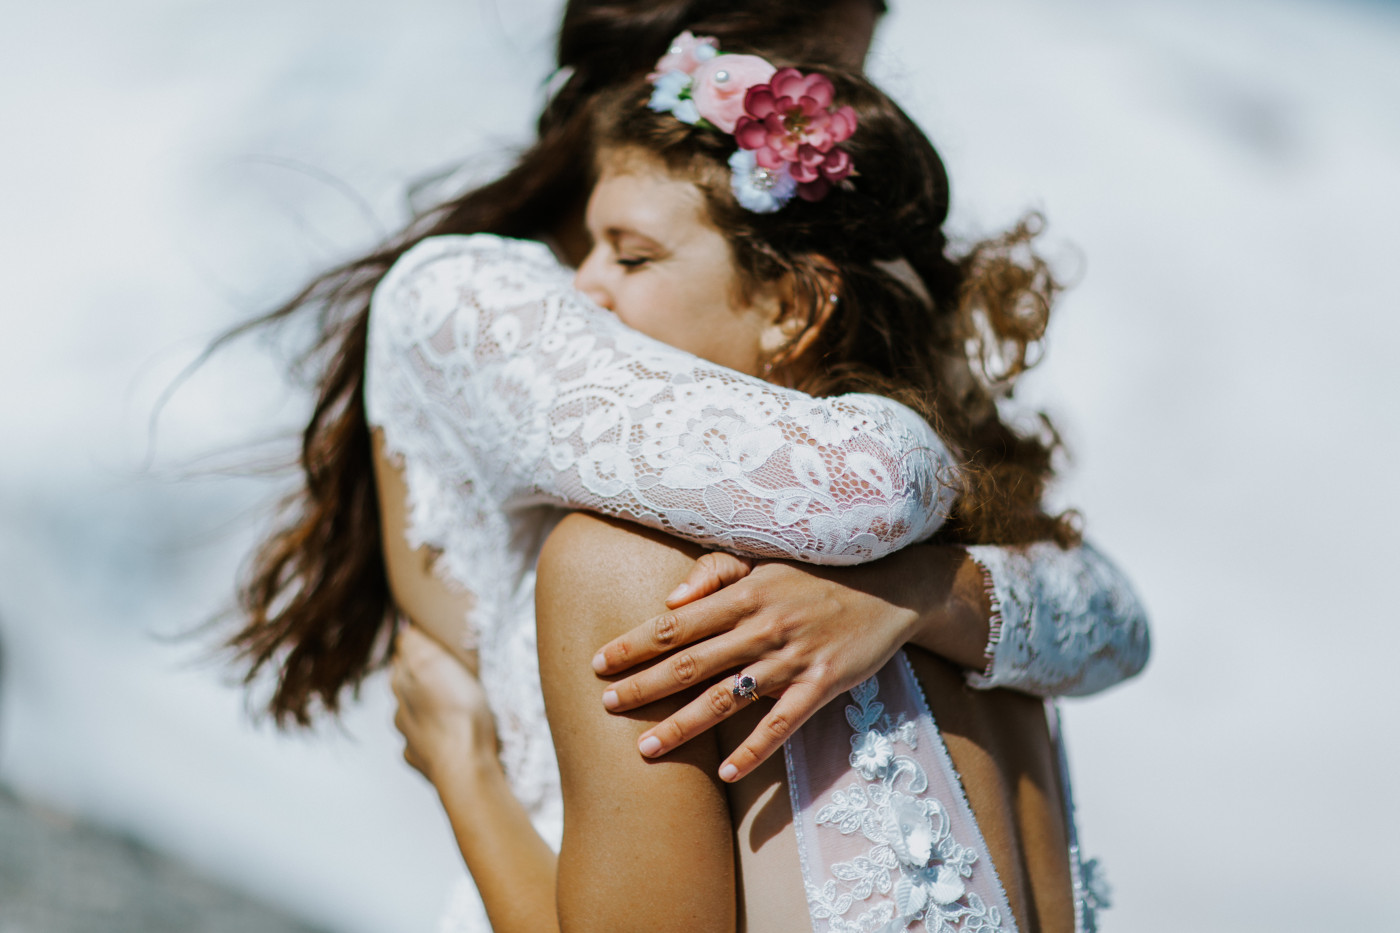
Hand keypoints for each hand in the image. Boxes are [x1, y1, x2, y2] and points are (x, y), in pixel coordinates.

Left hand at [391, 624, 499, 787]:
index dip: (419, 647)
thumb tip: (404, 631)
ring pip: (419, 719)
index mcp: (402, 687)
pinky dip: (441, 738)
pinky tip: (456, 736)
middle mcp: (402, 715)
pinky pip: (432, 746)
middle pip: (410, 689)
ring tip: (459, 705)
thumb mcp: (433, 664)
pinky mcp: (431, 765)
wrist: (466, 770)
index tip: (437, 640)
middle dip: (427, 679)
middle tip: (453, 671)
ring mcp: (414, 743)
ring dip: (434, 711)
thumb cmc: (456, 715)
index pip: (403, 658)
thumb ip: (414, 645)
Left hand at [591, 549, 959, 782]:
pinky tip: (727, 773)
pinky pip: (783, 722)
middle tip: (605, 707)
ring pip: (728, 697)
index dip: (635, 643)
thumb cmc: (816, 575)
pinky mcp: (823, 684)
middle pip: (692, 662)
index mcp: (745, 595)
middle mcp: (763, 627)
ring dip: (685, 725)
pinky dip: (755, 749)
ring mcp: (793, 658)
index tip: (599, 663)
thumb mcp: (765, 561)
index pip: (677, 622)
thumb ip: (715, 573)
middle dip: (645, 686)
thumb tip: (669, 601)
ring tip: (646, 749)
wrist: (890, 588)